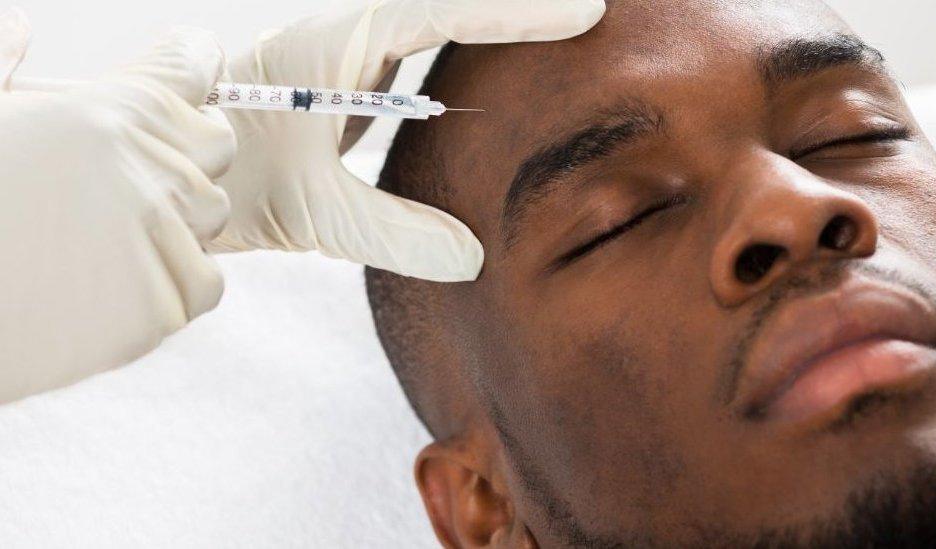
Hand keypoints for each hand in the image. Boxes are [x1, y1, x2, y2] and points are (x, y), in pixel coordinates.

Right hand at [0, 12, 235, 402]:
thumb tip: (20, 24)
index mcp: (103, 113)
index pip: (191, 70)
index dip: (195, 69)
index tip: (196, 71)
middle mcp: (145, 169)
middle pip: (216, 147)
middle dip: (184, 154)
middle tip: (129, 177)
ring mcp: (161, 240)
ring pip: (210, 218)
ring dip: (174, 223)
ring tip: (101, 242)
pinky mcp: (164, 306)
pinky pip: (202, 283)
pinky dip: (169, 287)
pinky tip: (109, 291)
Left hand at [211, 0, 606, 281]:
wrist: (172, 174)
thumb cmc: (232, 177)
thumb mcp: (315, 210)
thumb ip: (392, 232)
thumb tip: (473, 258)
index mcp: (341, 44)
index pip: (445, 10)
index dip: (517, 10)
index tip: (583, 10)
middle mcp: (351, 42)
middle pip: (449, 7)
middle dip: (516, 11)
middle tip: (589, 17)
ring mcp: (351, 63)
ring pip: (434, 30)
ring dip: (491, 31)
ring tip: (557, 42)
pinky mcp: (351, 91)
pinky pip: (418, 65)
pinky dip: (463, 65)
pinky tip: (492, 89)